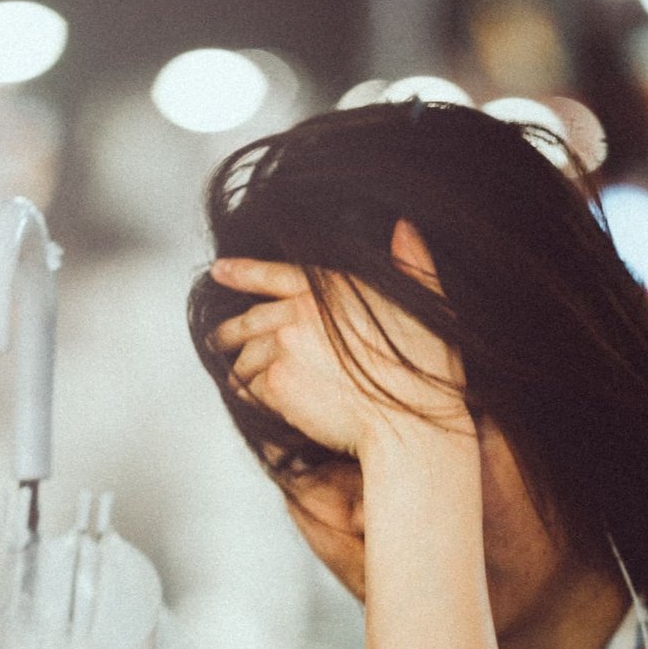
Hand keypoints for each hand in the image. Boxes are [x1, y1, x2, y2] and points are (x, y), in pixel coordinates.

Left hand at [210, 220, 471, 458]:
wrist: (409, 422)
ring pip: (247, 356)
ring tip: (236, 375)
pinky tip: (252, 400)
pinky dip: (249, 394)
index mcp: (333, 288)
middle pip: (250, 319)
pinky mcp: (277, 384)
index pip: (274, 274)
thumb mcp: (428, 302)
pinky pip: (251, 388)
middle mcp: (301, 312)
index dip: (242, 272)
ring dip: (240, 366)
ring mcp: (285, 348)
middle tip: (219, 337)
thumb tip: (405, 226)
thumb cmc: (426, 369)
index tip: (219, 271)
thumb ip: (412, 261)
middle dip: (230, 329)